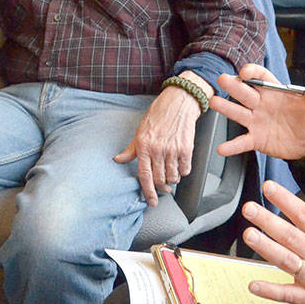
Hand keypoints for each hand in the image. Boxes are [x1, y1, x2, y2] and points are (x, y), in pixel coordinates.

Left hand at [114, 79, 202, 205]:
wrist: (179, 101)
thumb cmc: (158, 114)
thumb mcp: (140, 131)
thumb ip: (131, 149)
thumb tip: (118, 159)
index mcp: (143, 146)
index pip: (144, 175)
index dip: (148, 192)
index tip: (152, 201)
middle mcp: (157, 149)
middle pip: (159, 179)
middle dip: (162, 187)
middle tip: (164, 187)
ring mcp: (172, 149)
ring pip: (173, 177)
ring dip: (172, 179)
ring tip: (172, 173)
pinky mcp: (186, 148)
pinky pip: (185, 170)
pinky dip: (183, 171)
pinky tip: (180, 166)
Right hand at [213, 64, 304, 160]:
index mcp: (273, 91)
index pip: (259, 77)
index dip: (251, 73)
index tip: (245, 73)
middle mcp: (260, 104)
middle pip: (244, 92)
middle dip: (233, 86)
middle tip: (223, 79)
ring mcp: (256, 121)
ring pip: (238, 113)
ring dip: (226, 108)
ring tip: (214, 103)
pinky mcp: (256, 139)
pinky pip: (242, 142)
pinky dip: (232, 146)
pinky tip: (222, 148)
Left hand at [241, 181, 304, 303]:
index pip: (304, 215)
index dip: (285, 199)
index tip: (269, 187)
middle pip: (290, 235)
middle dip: (267, 220)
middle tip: (249, 208)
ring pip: (286, 260)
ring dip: (265, 248)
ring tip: (248, 235)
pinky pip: (288, 295)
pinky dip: (270, 291)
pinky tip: (253, 285)